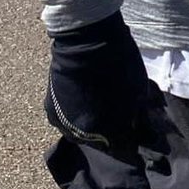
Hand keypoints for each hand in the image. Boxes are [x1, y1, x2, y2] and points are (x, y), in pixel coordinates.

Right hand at [44, 12, 148, 158]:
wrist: (87, 39)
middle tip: (115, 116)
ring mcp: (64, 124)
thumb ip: (136, 116)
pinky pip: (65, 122)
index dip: (130, 139)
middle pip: (100, 143)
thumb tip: (136, 128)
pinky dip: (74, 116)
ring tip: (97, 107)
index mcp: (110, 131)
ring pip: (80, 135)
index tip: (133, 129)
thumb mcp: (138, 91)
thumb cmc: (119, 61)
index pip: (124, 149)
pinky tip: (82, 101)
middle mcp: (85, 134)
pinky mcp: (50, 111)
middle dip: (109, 133)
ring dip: (89, 126)